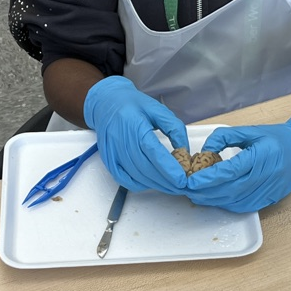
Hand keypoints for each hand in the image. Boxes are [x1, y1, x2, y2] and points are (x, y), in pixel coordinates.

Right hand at [83, 76, 188, 193]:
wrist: (106, 103)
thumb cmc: (132, 105)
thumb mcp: (158, 109)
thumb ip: (174, 128)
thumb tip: (185, 151)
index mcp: (135, 124)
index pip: (153, 151)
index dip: (168, 168)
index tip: (182, 179)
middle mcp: (121, 140)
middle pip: (145, 168)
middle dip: (166, 181)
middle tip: (181, 186)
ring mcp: (112, 152)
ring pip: (136, 176)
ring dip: (155, 184)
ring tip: (171, 186)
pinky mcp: (108, 160)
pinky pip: (123, 179)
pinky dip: (139, 185)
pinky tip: (151, 183)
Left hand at [185, 110, 290, 212]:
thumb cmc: (275, 138)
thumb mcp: (250, 130)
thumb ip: (225, 137)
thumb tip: (204, 151)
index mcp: (263, 154)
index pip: (232, 170)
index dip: (209, 178)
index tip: (191, 180)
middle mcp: (268, 175)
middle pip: (232, 189)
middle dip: (206, 192)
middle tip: (188, 190)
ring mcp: (271, 190)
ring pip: (237, 201)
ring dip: (214, 201)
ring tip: (197, 195)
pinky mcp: (271, 200)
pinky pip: (245, 206)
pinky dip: (227, 204)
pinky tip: (215, 199)